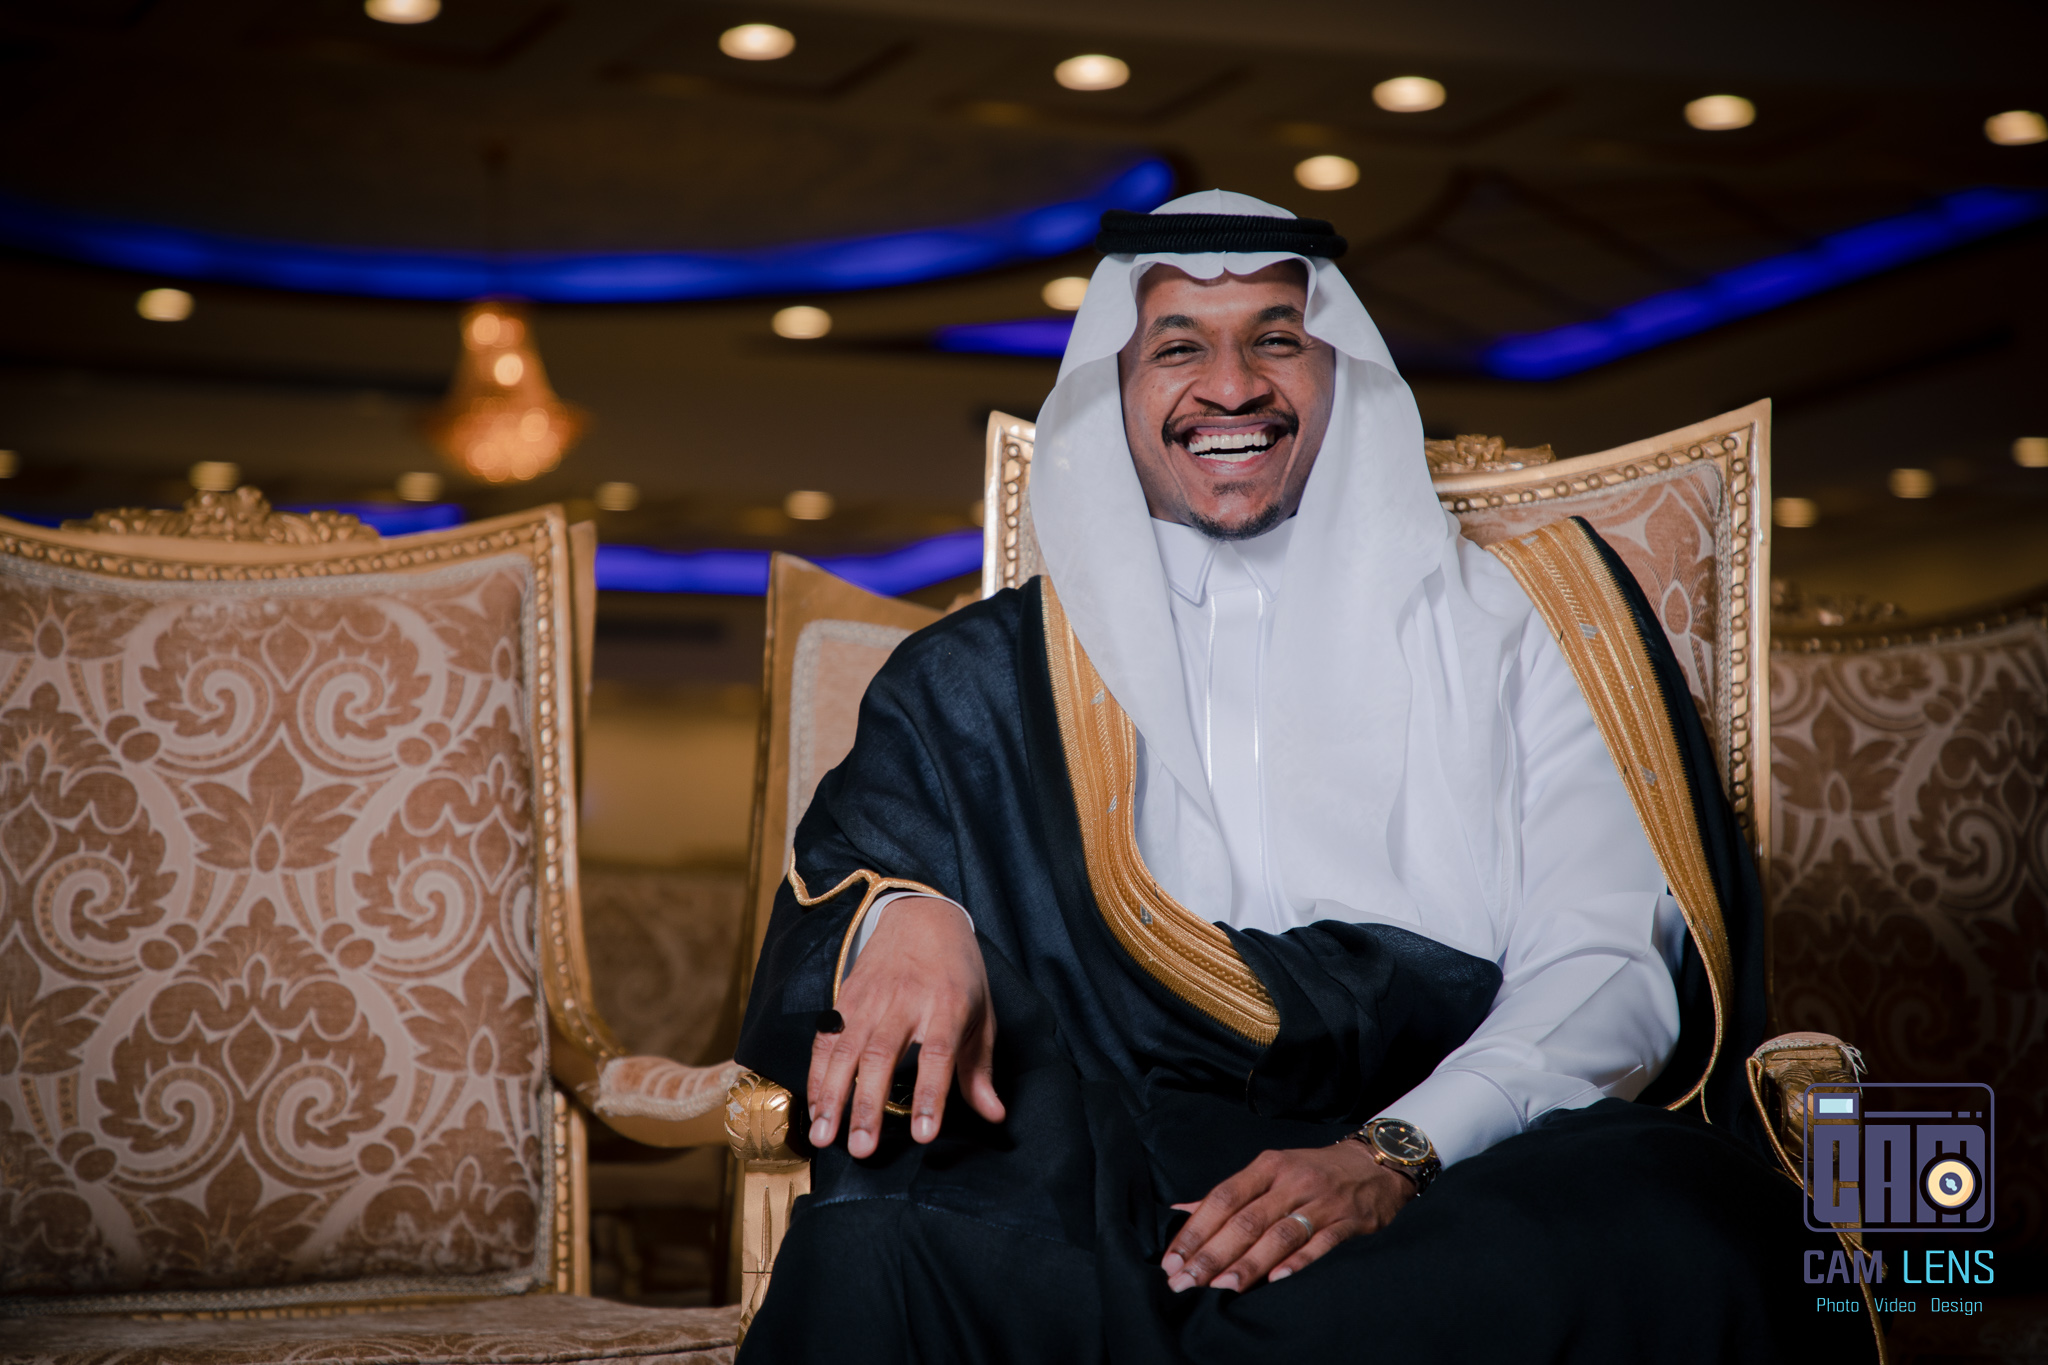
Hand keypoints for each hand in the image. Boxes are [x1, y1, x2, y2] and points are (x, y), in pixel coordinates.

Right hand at [806, 896, 1004, 1157]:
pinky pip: (826, 1040)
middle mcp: (905, 1001)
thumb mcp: (982, 1013)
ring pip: (846, 1050)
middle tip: (860, 1149)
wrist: (921, 916)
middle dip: (867, 1105)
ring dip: (832, 1096)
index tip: (923, 1135)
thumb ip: (980, 1068)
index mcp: (947, 1005)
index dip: (929, 1095)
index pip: (937, 1054)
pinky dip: (817, 1074)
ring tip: (823, 1136)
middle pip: (882, 1056)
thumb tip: (994, 1115)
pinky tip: (814, 1107)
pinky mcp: (845, 998)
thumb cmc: (958, 972)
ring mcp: (870, 999)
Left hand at [1161, 1140, 1413, 1292]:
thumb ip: (1228, 1195)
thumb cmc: (1311, 1171)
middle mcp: (1291, 1181)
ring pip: (1279, 1234)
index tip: (1173, 1259)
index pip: (1223, 1198)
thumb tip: (1180, 1212)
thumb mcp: (1270, 1171)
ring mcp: (1320, 1201)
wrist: (1374, 1164)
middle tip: (1186, 1281)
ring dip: (1248, 1263)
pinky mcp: (1347, 1220)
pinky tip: (1275, 1278)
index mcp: (1267, 1167)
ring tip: (1221, 1286)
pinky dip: (1298, 1261)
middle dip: (1212, 1253)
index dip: (1196, 1229)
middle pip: (1245, 1220)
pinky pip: (1320, 1243)